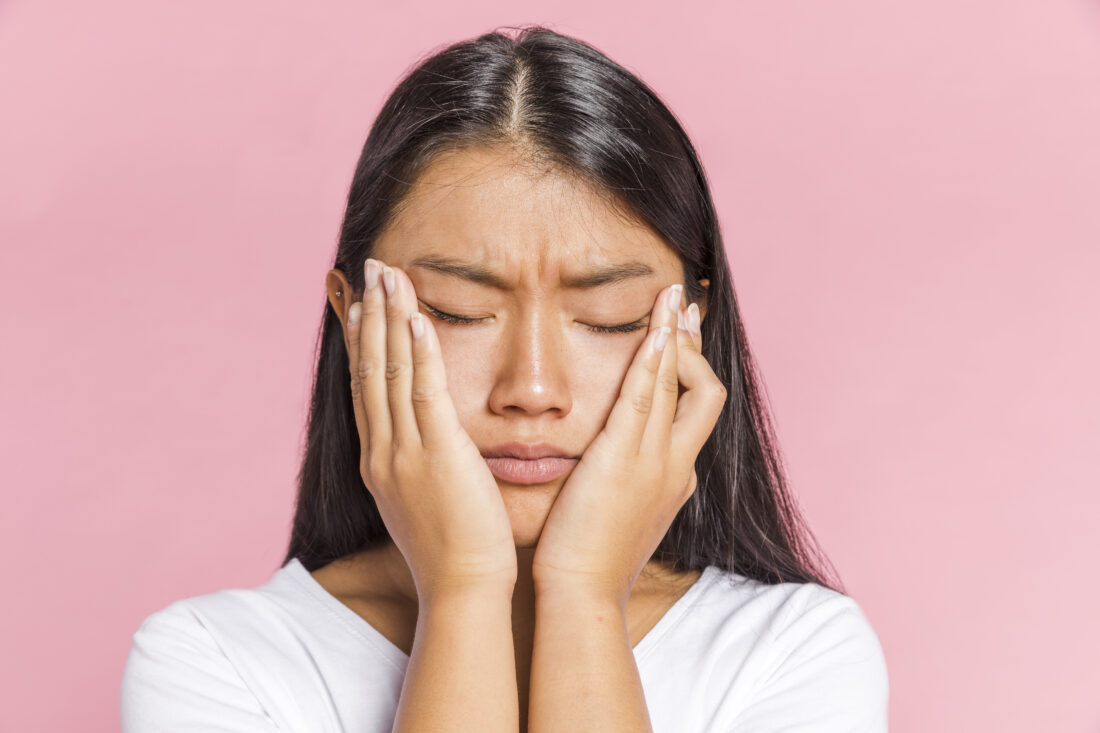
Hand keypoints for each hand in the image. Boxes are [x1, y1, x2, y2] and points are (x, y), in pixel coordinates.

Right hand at [343, 258, 516, 601]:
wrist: (462, 590)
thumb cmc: (452, 553)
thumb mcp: (423, 504)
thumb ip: (420, 469)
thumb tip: (426, 448)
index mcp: (379, 463)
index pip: (365, 390)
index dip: (362, 343)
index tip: (363, 305)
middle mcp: (383, 452)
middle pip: (370, 370)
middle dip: (370, 316)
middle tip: (371, 270)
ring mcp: (405, 452)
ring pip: (391, 372)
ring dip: (390, 318)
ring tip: (390, 274)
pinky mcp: (438, 455)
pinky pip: (425, 392)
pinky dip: (419, 351)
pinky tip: (418, 318)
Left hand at [530, 283, 726, 605]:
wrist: (584, 594)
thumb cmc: (591, 560)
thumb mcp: (623, 516)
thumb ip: (626, 485)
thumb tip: (616, 467)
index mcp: (675, 478)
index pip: (696, 412)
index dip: (694, 371)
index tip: (684, 340)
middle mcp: (675, 465)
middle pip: (705, 392)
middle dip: (696, 346)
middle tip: (686, 308)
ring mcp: (655, 461)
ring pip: (680, 386)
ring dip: (677, 337)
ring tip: (673, 298)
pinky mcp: (625, 458)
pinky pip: (647, 398)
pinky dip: (655, 360)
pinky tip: (655, 329)